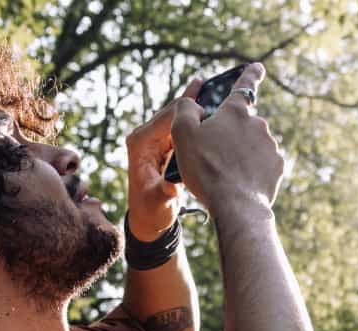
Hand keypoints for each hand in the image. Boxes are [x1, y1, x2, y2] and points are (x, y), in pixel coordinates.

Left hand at [125, 78, 202, 241]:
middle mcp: (146, 136)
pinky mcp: (164, 144)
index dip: (189, 112)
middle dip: (193, 100)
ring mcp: (155, 139)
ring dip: (196, 104)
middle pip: (174, 112)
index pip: (168, 119)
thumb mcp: (157, 204)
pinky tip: (208, 101)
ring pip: (179, 116)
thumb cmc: (151, 212)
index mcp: (141, 144)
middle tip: (216, 83)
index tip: (212, 110)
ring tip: (213, 84)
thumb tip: (171, 188)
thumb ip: (163, 194)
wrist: (148, 219)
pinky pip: (181, 126)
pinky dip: (195, 116)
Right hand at [170, 63, 283, 212]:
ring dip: (241, 153)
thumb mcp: (182, 133)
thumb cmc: (206, 169)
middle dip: (230, 134)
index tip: (258, 67)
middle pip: (242, 124)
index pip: (244, 84)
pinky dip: (251, 169)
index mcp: (235, 112)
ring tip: (225, 172)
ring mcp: (271, 146)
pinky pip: (261, 163)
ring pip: (252, 145)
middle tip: (214, 155)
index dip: (250, 74)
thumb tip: (195, 104)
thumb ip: (185, 109)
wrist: (236, 205)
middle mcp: (259, 124)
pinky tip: (240, 181)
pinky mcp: (278, 167)